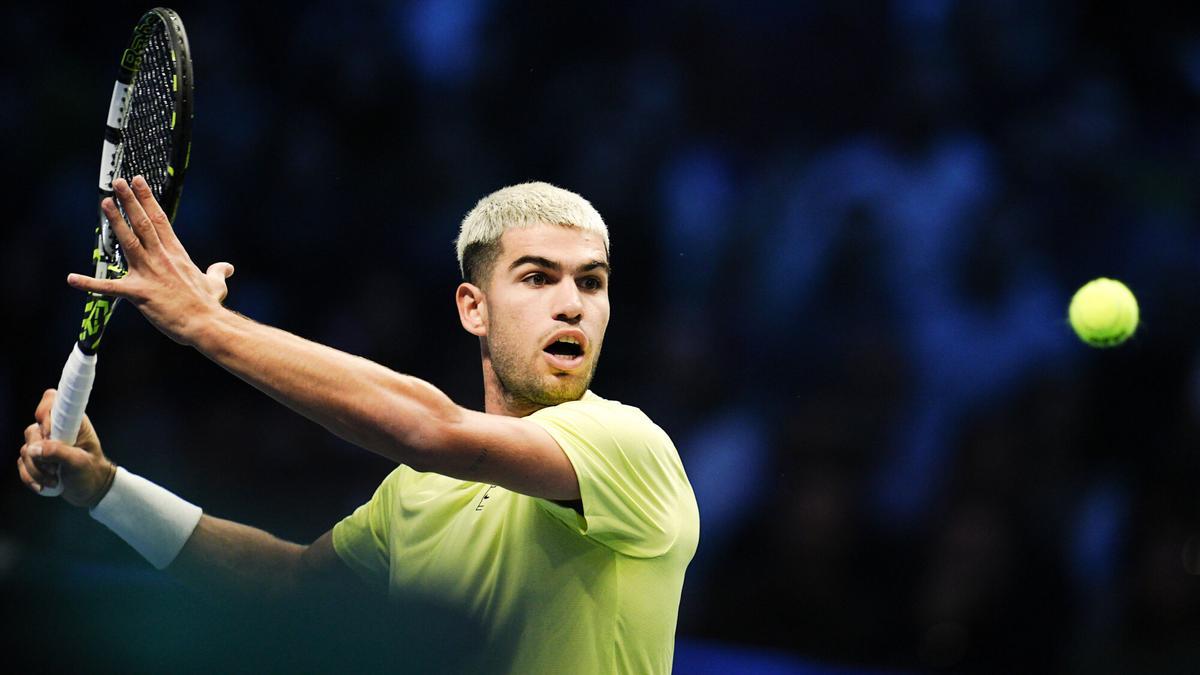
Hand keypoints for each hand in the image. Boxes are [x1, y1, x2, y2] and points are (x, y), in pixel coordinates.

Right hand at [17, 389, 115, 507]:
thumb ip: (58, 452)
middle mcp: (55, 429)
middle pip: (32, 431)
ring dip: (37, 470)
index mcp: (71, 421)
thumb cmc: (90, 471)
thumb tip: (33, 449)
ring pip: (26, 451)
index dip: (45, 412)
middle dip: (40, 454)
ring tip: (55, 479)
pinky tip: (45, 485)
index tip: (49, 432)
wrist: (89, 489)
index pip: (52, 400)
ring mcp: (43, 443)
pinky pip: (21, 464)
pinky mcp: (35, 457)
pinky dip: (30, 477)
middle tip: (56, 468)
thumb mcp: (79, 462)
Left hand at [67, 176, 233, 345]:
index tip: (138, 181)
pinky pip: (109, 289)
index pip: (160, 220)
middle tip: (117, 183)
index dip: (147, 199)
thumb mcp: (217, 285)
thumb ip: (218, 272)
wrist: (205, 324)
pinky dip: (90, 284)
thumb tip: (227, 267)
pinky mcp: (139, 293)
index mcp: (177, 254)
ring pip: (129, 242)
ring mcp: (149, 274)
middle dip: (130, 202)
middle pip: (143, 224)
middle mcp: (161, 258)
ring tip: (105, 203)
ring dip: (117, 222)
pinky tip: (72, 279)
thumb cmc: (209, 305)